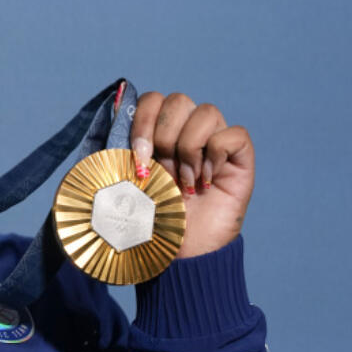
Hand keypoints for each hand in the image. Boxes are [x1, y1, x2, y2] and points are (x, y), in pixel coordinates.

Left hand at [130, 93, 253, 258]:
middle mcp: (189, 130)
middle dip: (165, 138)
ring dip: (189, 149)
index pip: (152, 99)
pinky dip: (216, 155)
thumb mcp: (124, 182)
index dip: (143, 122)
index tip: (138, 158)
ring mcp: (216, 142)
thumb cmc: (151, 219)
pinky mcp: (241, 157)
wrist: (179, 252)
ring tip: (185, 182)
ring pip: (207, 112)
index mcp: (159, 131)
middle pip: (178, 100)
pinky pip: (233, 134)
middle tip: (164, 173)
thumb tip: (110, 112)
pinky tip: (207, 182)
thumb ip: (117, 149)